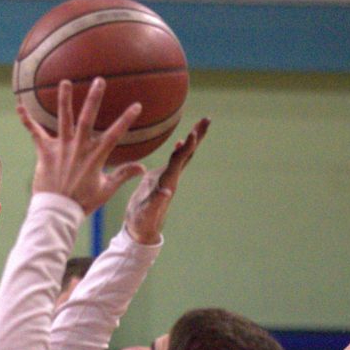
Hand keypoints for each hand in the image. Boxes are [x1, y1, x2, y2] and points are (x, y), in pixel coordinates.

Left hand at [18, 78, 146, 213]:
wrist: (56, 211)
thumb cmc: (82, 202)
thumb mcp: (106, 189)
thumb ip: (123, 175)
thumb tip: (142, 167)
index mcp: (95, 157)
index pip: (114, 134)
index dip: (126, 120)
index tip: (136, 105)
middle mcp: (78, 148)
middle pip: (88, 119)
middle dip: (94, 99)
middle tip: (99, 80)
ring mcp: (61, 148)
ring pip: (64, 119)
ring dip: (64, 100)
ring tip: (65, 82)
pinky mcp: (45, 152)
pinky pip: (35, 132)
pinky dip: (27, 120)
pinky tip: (20, 106)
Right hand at [124, 118, 209, 243]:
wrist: (142, 229)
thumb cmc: (142, 222)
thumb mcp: (147, 214)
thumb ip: (156, 203)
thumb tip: (165, 191)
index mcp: (168, 182)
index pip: (179, 161)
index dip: (186, 147)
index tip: (193, 133)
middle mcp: (172, 178)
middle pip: (188, 154)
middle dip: (197, 136)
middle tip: (207, 119)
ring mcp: (168, 177)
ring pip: (183, 156)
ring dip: (192, 139)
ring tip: (199, 125)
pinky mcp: (162, 178)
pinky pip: (174, 160)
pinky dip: (180, 149)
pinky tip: (181, 142)